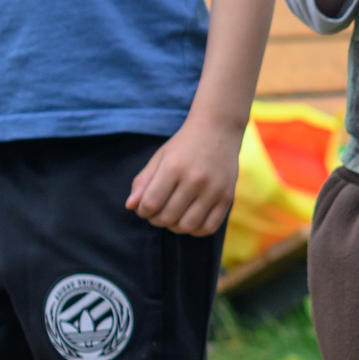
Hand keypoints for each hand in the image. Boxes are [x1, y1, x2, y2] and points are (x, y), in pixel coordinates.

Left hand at [128, 115, 240, 236]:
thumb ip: (143, 181)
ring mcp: (214, 189)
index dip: (142, 210)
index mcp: (174, 167)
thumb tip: (130, 206)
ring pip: (188, 225)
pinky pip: (209, 227)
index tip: (144, 206)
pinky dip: (196, 230)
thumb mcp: (159, 157)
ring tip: (173, 216)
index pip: (150, 203)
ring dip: (175, 227)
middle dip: (156, 219)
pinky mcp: (227, 197)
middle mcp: (195, 179)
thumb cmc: (184, 144)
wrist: (219, 129)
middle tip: (157, 212)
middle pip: (168, 217)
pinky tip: (190, 219)